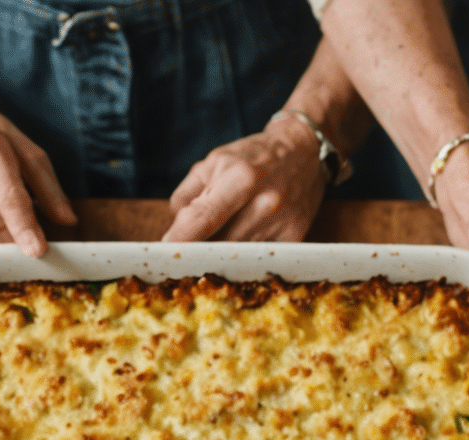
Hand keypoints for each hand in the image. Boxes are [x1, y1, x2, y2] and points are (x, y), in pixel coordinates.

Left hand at [162, 118, 326, 241]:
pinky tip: (239, 245)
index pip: (204, 218)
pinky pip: (258, 258)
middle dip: (198, 251)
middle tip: (183, 254)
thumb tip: (175, 232)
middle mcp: (265, 203)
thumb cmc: (252, 157)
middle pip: (220, 244)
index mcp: (240, 178)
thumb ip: (188, 195)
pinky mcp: (295, 238)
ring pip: (238, 256)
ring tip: (212, 247)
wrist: (304, 153)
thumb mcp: (213, 163)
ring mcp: (283, 223)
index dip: (181, 238)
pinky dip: (243, 256)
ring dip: (220, 256)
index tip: (164, 251)